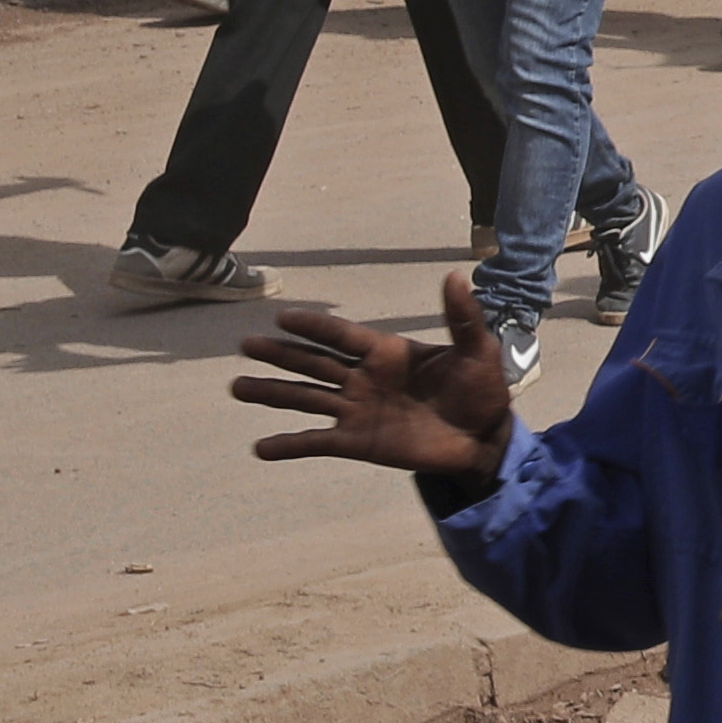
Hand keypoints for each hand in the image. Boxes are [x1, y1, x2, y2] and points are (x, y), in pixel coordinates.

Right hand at [236, 276, 517, 482]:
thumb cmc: (482, 389)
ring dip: (272, 393)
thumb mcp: (477, 350)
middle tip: (245, 345)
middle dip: (280, 354)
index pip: (342, 336)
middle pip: (314, 363)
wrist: (484, 437)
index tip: (282, 317)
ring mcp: (357, 410)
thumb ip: (462, 317)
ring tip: (237, 388)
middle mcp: (364, 378)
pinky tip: (260, 448)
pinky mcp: (357, 442)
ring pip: (306, 398)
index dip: (314, 327)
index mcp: (387, 352)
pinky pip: (316, 442)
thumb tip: (455, 274)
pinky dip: (289, 445)